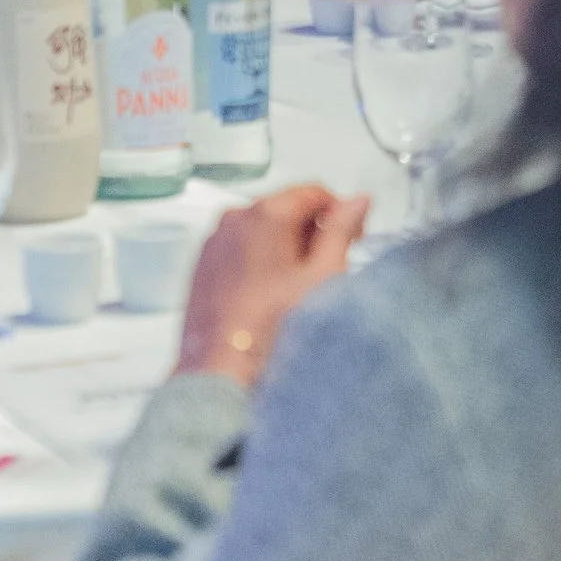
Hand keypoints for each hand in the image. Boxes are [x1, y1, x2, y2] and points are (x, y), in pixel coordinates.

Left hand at [177, 185, 370, 389]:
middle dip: (311, 231)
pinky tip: (269, 295)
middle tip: (327, 267)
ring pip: (261, 229)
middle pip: (286, 207)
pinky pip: (239, 249)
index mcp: (266, 214)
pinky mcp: (203, 265)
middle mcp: (234, 219)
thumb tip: (357, 201)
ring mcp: (215, 242)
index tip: (350, 235)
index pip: (314, 191)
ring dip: (284, 247)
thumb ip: (343, 230)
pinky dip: (258, 261)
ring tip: (296, 288)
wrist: (221, 369)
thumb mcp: (322, 277)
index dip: (340, 213)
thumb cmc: (269, 330)